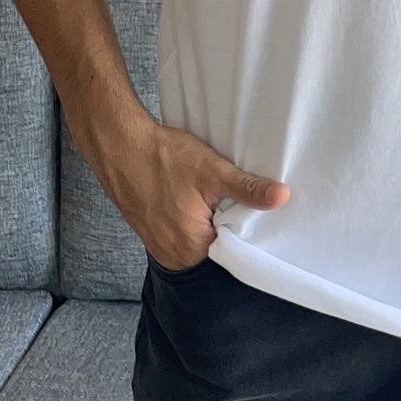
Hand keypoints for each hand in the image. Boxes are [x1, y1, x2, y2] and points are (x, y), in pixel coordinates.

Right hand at [85, 111, 290, 271]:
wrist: (119, 144)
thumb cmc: (162, 157)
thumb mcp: (213, 171)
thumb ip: (248, 189)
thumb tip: (282, 198)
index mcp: (190, 248)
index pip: (234, 255)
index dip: (248, 235)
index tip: (257, 217)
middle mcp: (172, 255)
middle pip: (216, 251)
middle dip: (228, 230)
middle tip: (234, 205)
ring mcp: (158, 246)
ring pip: (199, 243)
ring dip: (209, 226)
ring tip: (214, 202)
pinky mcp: (150, 234)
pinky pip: (181, 236)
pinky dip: (193, 223)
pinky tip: (195, 202)